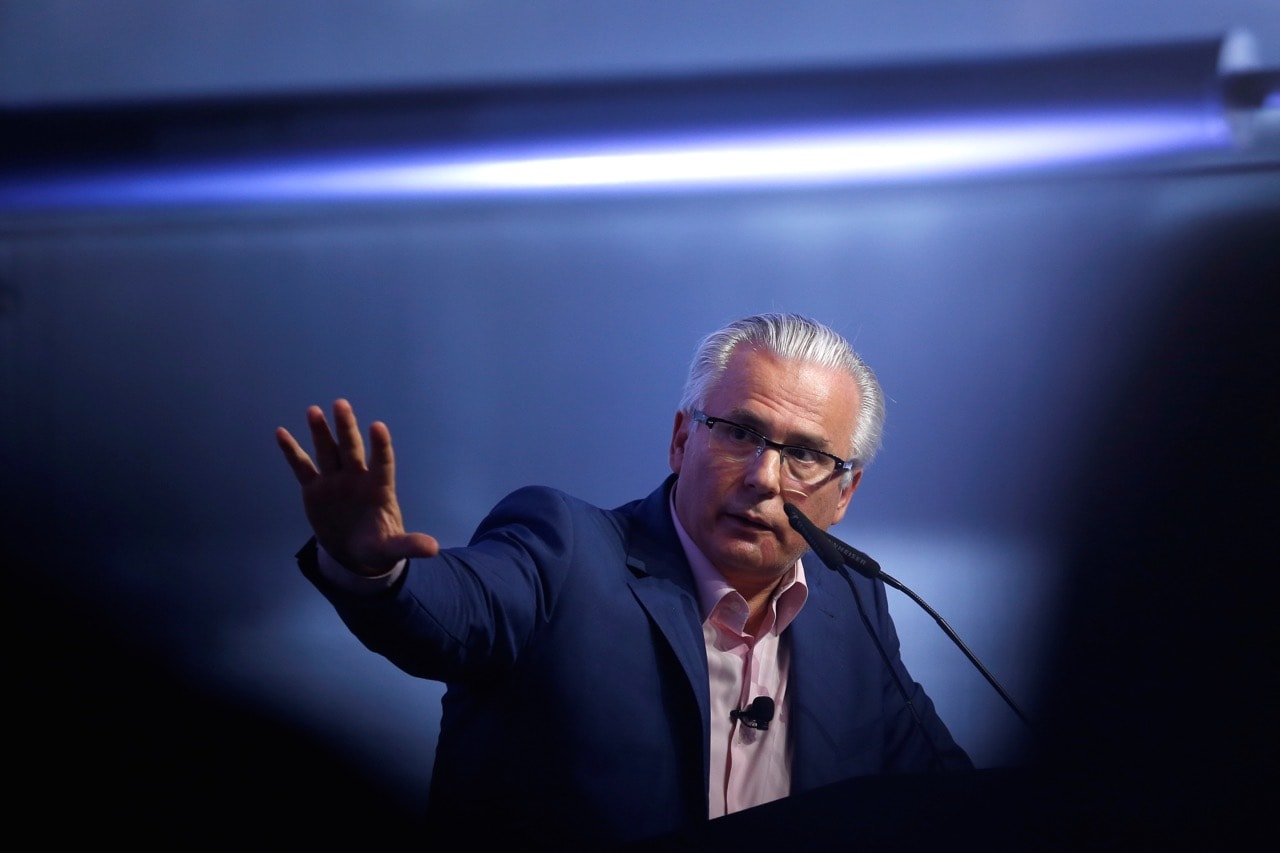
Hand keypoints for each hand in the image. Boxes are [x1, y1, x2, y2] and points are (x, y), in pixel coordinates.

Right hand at [276, 399, 438, 574]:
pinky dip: (292, 451)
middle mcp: (357, 478)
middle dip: (346, 428)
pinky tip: (281, 433)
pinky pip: (302, 467)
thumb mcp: (392, 548)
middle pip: (351, 449)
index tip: (378, 427)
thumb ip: (409, 544)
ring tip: (314, 410)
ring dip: (320, 431)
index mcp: (378, 489)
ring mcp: (335, 481)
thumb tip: (433, 549)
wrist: (353, 552)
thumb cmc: (377, 545)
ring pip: (328, 451)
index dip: (380, 446)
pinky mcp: (315, 489)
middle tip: (341, 404)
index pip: (382, 463)